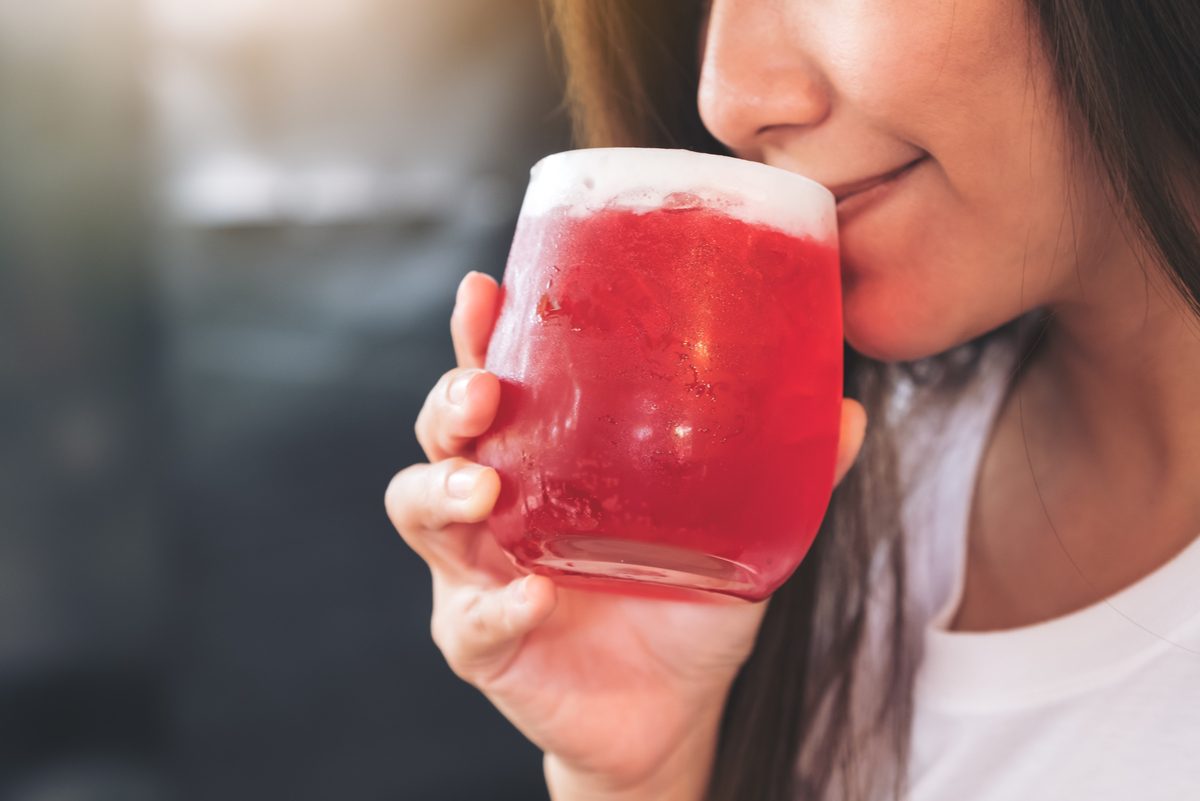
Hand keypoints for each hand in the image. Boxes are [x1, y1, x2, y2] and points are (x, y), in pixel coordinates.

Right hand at [386, 271, 866, 798]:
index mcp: (546, 461)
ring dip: (442, 492)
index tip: (484, 291)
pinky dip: (497, 607)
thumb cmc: (684, 603)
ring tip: (484, 490)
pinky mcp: (482, 642)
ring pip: (418, 513)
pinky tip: (534, 596)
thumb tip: (845, 408)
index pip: (497, 382)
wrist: (671, 710)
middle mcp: (498, 506)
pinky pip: (471, 622)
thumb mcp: (738, 530)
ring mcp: (478, 574)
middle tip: (484, 391)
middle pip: (440, 436)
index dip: (478, 336)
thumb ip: (780, 471)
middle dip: (448, 404)